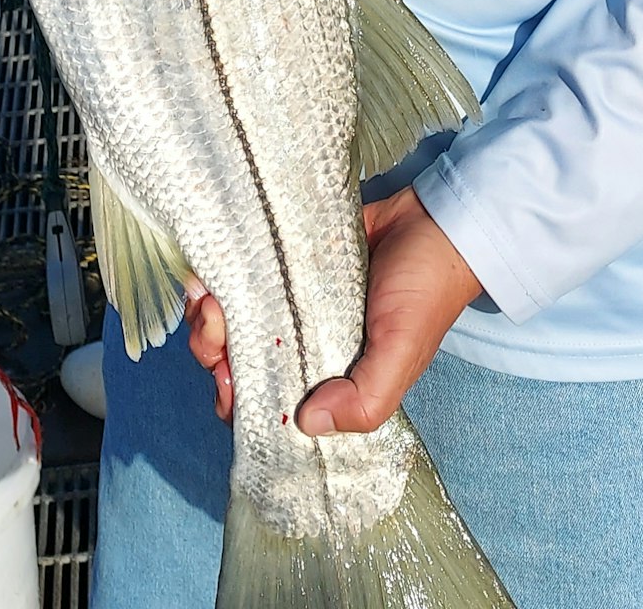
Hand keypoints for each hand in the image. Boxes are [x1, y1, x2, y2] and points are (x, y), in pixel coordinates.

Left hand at [182, 189, 480, 433]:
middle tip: (216, 330)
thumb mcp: (402, 356)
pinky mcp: (284, 260)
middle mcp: (301, 345)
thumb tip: (306, 422)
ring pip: (231, 321)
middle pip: (237, 362)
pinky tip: (208, 273)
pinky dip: (217, 278)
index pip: (267, 406)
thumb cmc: (423, 295)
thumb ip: (365, 400)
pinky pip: (241, 275)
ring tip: (210, 298)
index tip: (227, 380)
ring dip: (207, 317)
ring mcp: (289, 301)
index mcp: (327, 381)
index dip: (236, 400)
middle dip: (212, 352)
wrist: (435, 221)